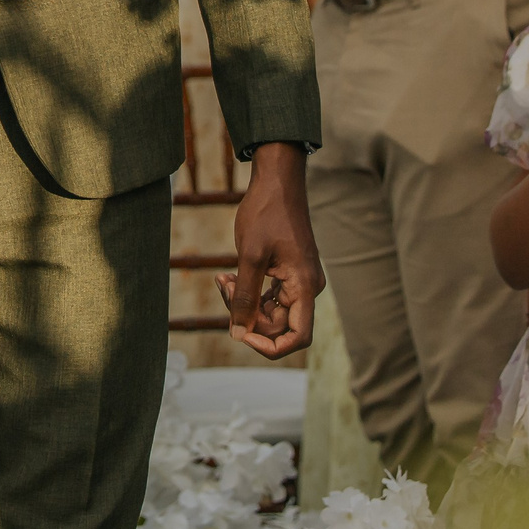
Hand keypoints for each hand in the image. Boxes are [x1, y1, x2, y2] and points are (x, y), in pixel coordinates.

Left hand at [218, 143, 319, 358]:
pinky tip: (227, 277)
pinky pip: (268, 296)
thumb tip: (238, 334)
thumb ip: (244, 297)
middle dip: (247, 315)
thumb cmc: (266, 214)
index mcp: (304, 287)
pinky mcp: (288, 273)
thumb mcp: (250, 257)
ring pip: (269, 311)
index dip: (270, 346)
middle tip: (224, 288)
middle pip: (278, 326)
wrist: (276, 182)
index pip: (297, 338)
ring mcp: (298, 281)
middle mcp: (306, 288)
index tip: (241, 333)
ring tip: (222, 279)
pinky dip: (247, 291)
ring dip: (243, 302)